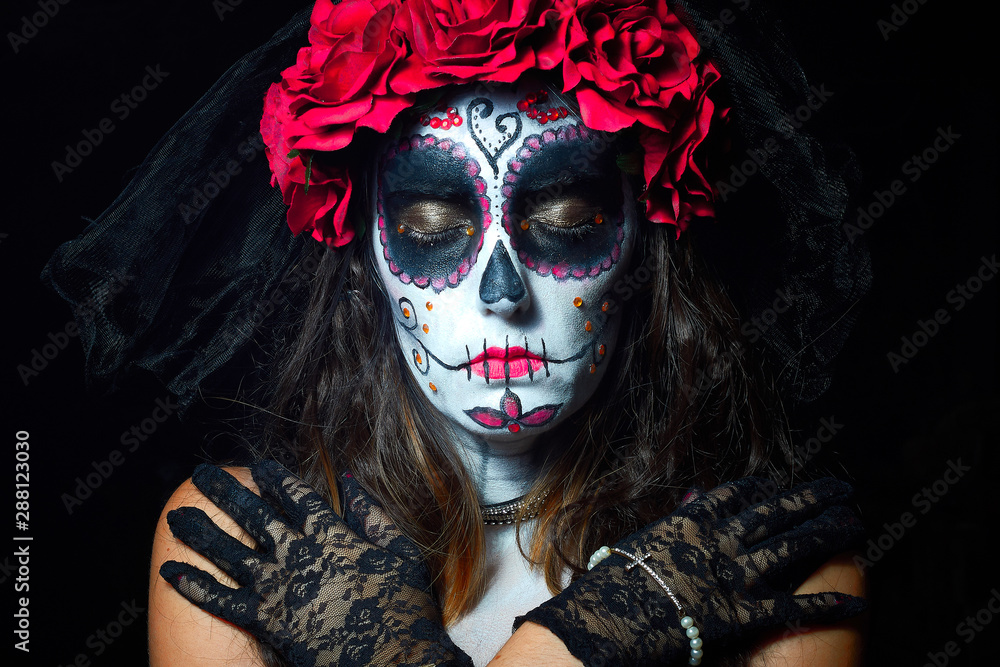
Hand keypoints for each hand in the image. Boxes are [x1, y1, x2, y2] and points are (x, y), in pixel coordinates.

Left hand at [159, 460, 471, 666]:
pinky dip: (195, 585)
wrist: (393, 659)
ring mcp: (278, 586)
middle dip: (224, 492)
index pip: (295, 496)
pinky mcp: (266, 619)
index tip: (255, 465)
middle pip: (252, 514)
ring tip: (175, 515)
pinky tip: (170, 572)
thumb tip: (350, 480)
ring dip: (199, 532)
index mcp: (331, 534)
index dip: (273, 478)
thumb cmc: (404, 609)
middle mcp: (298, 553)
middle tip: (200, 473)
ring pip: (228, 551)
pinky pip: (221, 600)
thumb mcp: (400, 552)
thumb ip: (373, 515)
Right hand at [516, 477, 866, 665]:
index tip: (779, 483)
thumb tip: (691, 501)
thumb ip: (672, 523)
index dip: (764, 487)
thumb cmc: (615, 585)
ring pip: (793, 546)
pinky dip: (825, 604)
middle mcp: (721, 539)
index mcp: (693, 520)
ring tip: (855, 522)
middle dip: (811, 498)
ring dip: (828, 533)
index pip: (737, 494)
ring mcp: (736, 574)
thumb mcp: (639, 541)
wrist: (611, 619)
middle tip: (841, 487)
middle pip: (776, 511)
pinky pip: (793, 606)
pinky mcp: (745, 612)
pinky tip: (854, 600)